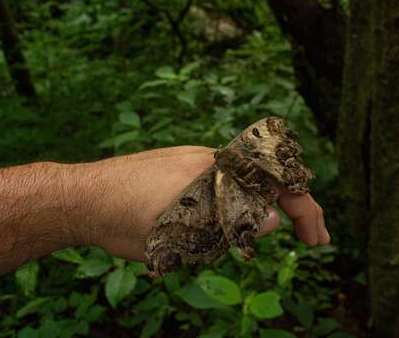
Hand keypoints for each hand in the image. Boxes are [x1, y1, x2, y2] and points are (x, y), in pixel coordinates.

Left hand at [74, 146, 329, 261]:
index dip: (306, 210)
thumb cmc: (124, 218)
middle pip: (270, 179)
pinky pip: (227, 183)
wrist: (80, 198)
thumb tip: (276, 218)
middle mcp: (211, 161)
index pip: (276, 184)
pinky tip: (241, 220)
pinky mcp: (184, 169)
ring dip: (271, 206)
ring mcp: (197, 163)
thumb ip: (230, 224)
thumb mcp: (181, 231)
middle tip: (314, 236)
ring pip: (249, 183)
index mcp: (215, 171)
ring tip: (281, 231)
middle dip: (298, 207)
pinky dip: (247, 201)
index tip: (318, 238)